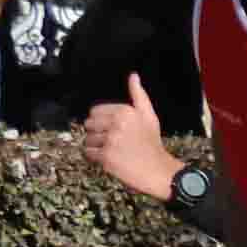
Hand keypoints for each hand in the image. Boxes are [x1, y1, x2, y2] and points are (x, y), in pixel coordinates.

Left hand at [82, 73, 176, 200]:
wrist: (159, 170)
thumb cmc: (152, 143)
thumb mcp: (149, 115)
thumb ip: (138, 95)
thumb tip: (133, 76)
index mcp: (125, 111)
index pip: (94, 112)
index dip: (102, 122)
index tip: (114, 130)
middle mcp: (117, 124)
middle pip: (89, 125)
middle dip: (98, 134)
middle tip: (114, 142)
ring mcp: (111, 140)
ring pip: (87, 140)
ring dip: (97, 147)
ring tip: (114, 151)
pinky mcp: (106, 156)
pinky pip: (88, 153)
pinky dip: (96, 158)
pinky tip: (110, 158)